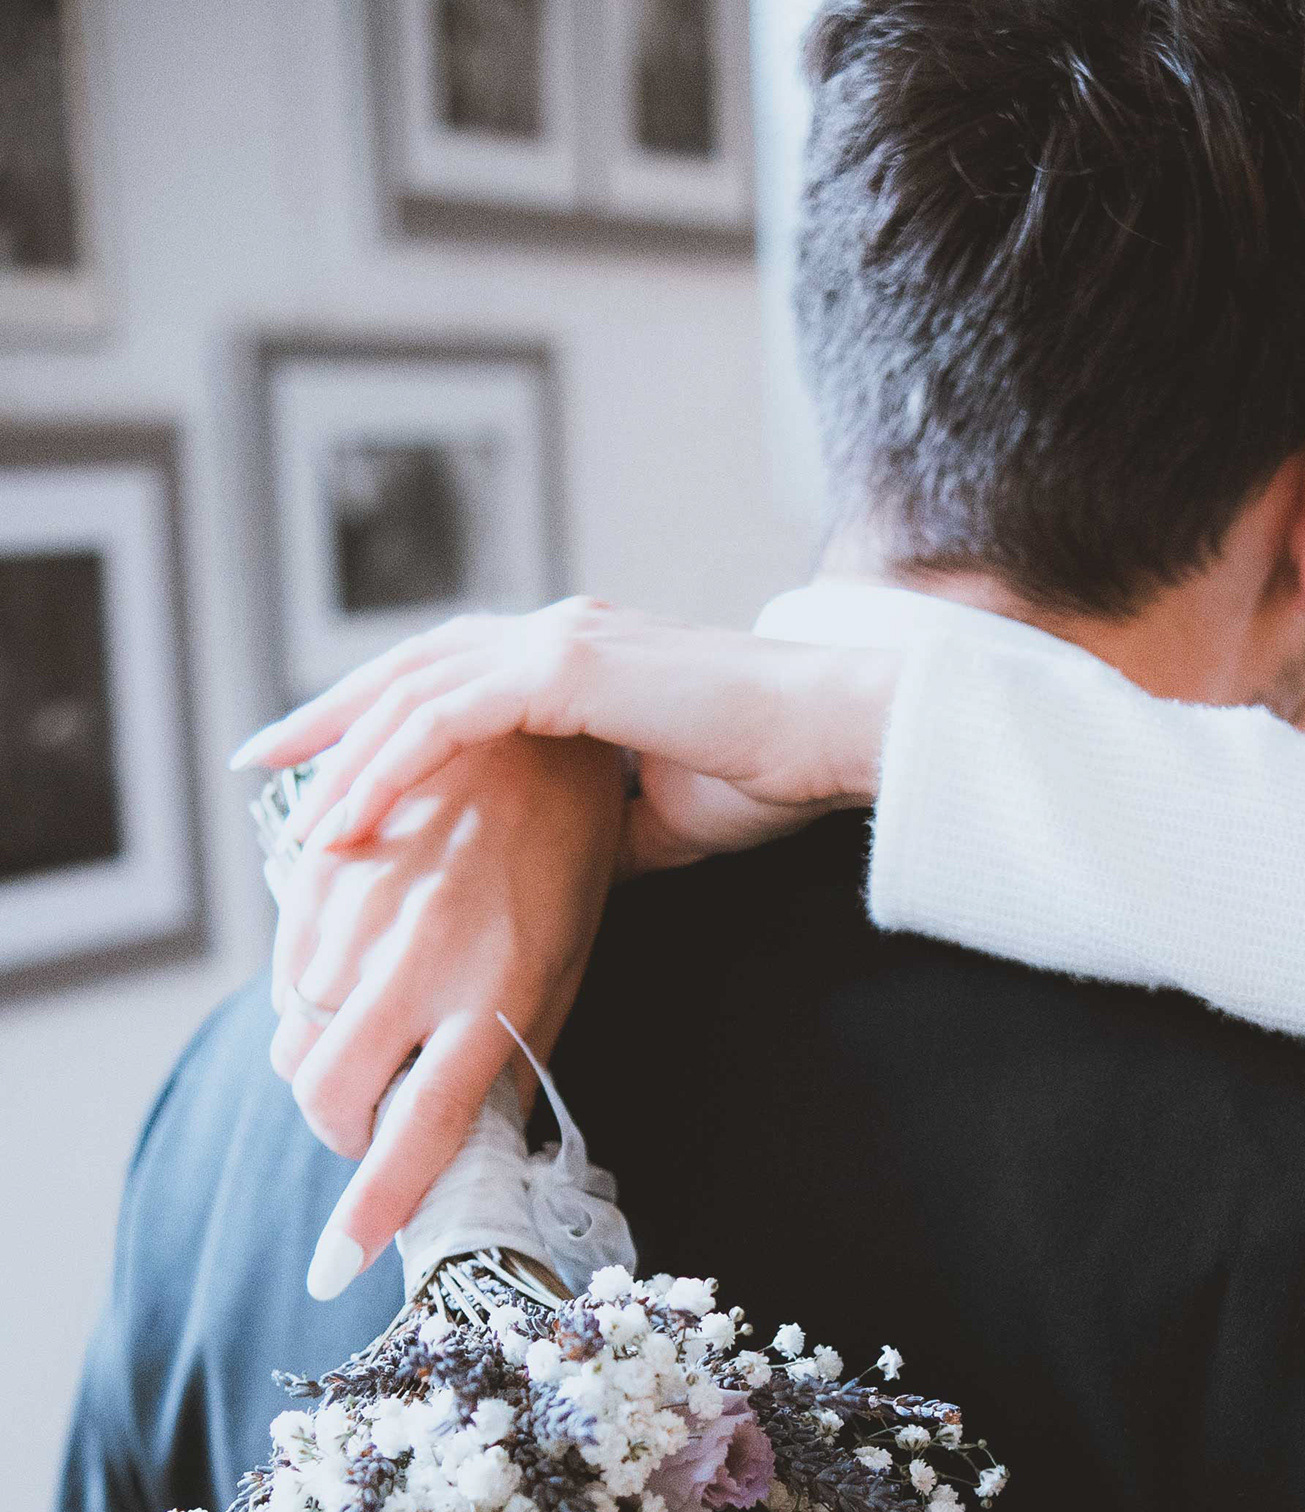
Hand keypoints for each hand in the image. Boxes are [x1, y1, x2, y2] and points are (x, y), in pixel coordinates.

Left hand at [231, 597, 900, 873]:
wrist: (833, 742)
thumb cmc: (766, 775)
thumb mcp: (654, 818)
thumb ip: (593, 832)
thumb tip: (552, 879)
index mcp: (575, 659)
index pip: (452, 680)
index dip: (379, 716)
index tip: (325, 765)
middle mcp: (557, 632)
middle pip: (409, 666)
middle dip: (330, 715)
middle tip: (264, 762)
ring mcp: (559, 641)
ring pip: (413, 690)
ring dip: (342, 752)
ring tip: (289, 808)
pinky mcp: (567, 668)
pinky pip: (445, 719)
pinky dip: (386, 766)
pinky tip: (348, 816)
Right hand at [266, 732, 625, 1296]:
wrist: (529, 733)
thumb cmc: (565, 862)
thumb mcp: (562, 966)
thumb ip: (509, 1052)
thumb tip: (466, 1139)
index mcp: (493, 996)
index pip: (420, 1131)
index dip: (372, 1210)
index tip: (337, 1267)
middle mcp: (416, 961)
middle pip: (325, 1093)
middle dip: (337, 1133)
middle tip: (374, 1126)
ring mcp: (359, 915)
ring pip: (294, 1035)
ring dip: (324, 1064)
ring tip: (378, 1039)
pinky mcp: (319, 873)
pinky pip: (285, 969)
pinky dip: (308, 995)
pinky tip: (358, 972)